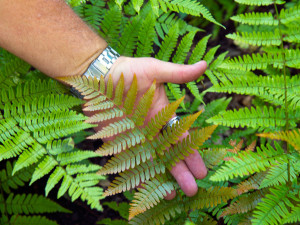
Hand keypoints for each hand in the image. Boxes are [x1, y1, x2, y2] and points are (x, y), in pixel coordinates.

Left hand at [90, 56, 206, 198]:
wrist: (99, 75)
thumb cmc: (129, 70)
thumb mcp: (156, 69)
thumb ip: (178, 73)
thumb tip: (205, 64)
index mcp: (164, 115)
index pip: (181, 138)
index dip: (192, 154)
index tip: (203, 170)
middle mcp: (151, 130)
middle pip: (168, 154)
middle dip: (180, 172)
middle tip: (192, 190)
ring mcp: (134, 138)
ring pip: (150, 161)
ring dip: (159, 177)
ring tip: (171, 195)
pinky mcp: (117, 142)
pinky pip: (127, 161)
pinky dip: (134, 174)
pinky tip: (143, 189)